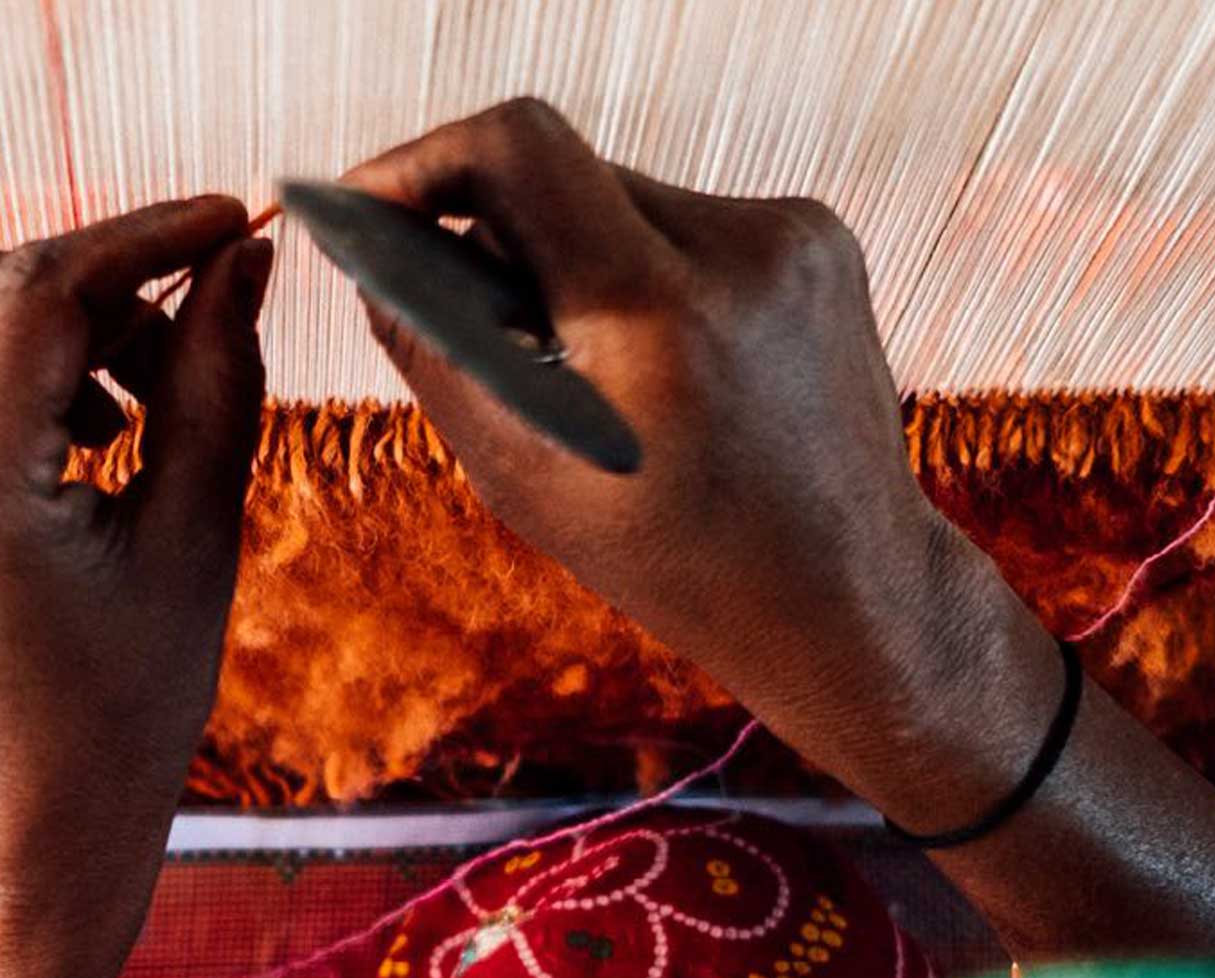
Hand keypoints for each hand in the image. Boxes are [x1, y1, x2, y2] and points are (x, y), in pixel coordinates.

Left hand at [0, 196, 270, 977]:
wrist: (32, 825)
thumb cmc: (129, 708)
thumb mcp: (194, 541)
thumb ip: (215, 383)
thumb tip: (241, 257)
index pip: (42, 290)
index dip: (143, 238)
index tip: (223, 226)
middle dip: (98, 286)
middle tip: (179, 355)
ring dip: (11, 314)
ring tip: (94, 402)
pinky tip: (2, 414)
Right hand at [340, 98, 965, 732]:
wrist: (846, 591)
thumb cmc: (676, 555)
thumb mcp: (521, 472)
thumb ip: (434, 347)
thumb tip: (367, 250)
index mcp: (657, 311)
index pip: (515, 148)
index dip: (420, 162)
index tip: (370, 205)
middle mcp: (738, 247)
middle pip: (558, 173)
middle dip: (494, 235)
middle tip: (481, 326)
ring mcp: (792, 232)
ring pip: (614, 194)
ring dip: (570, 256)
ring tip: (597, 369)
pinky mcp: (817, 232)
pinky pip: (679, 217)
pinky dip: (638, 269)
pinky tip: (668, 360)